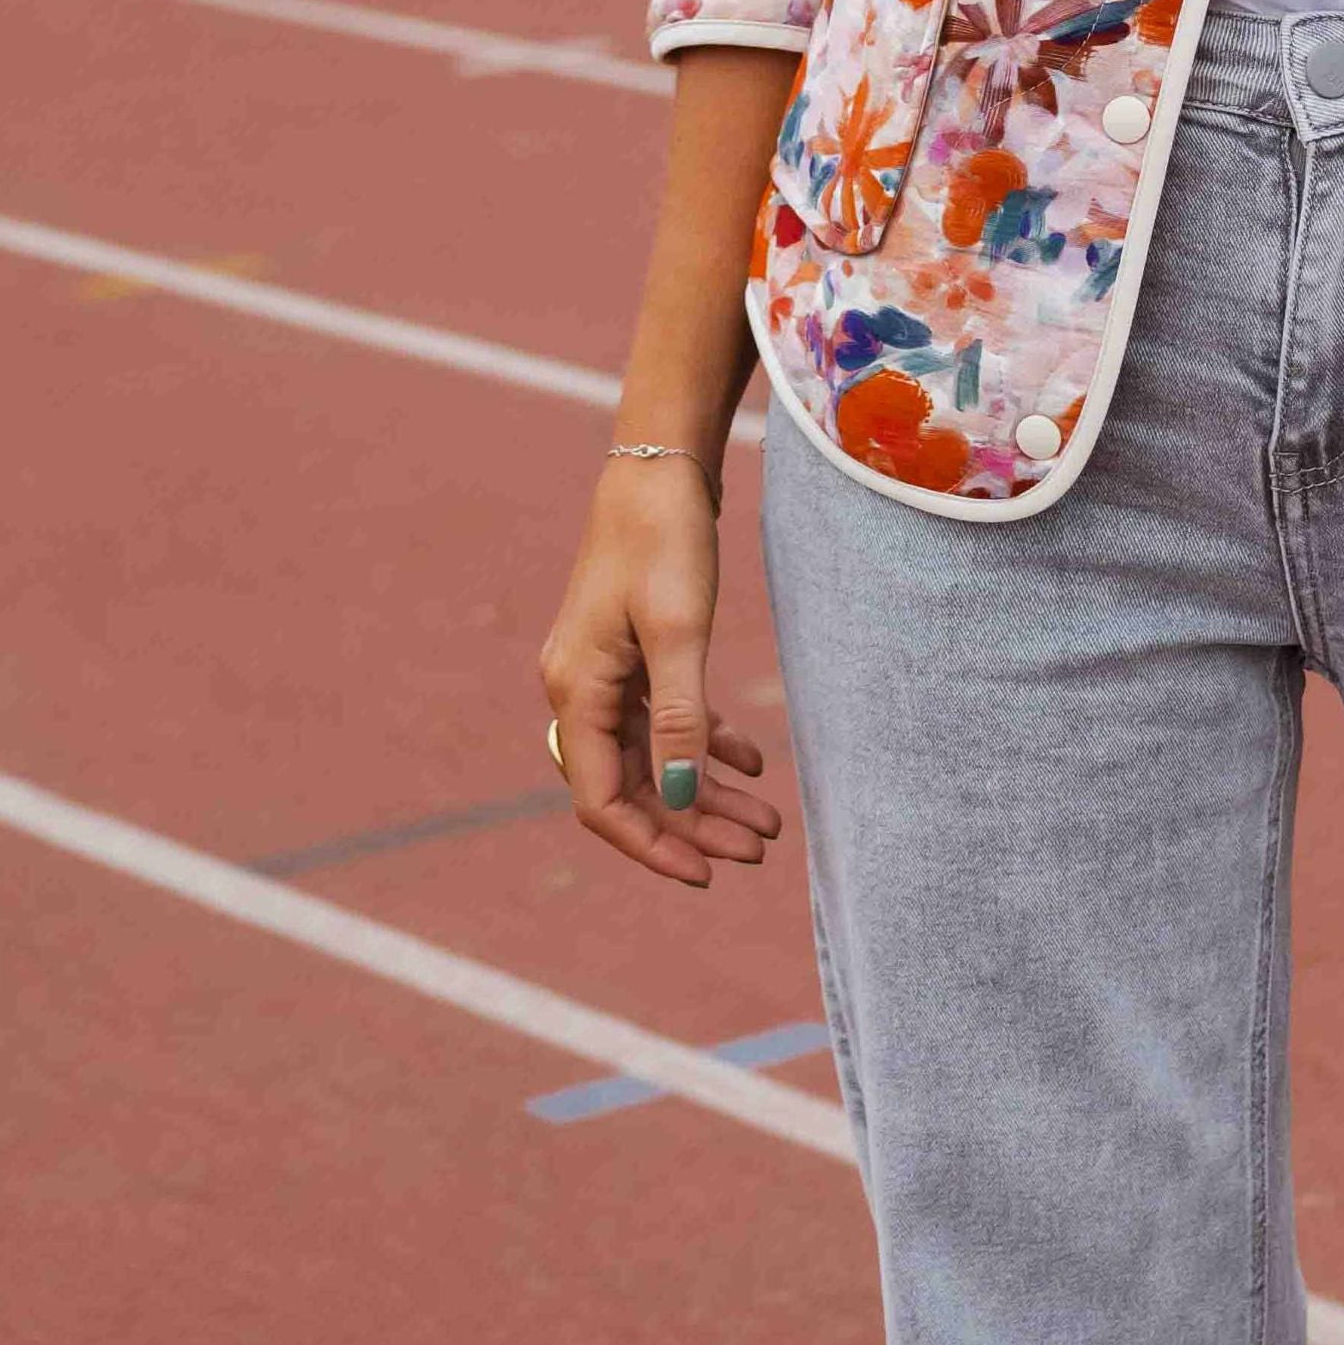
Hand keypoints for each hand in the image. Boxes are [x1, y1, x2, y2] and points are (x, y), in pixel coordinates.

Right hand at [536, 457, 782, 889]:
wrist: (659, 470)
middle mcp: (578, 691)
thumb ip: (682, 718)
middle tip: (759, 852)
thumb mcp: (680, 632)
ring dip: (707, 794)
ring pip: (654, 758)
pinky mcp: (631, 655)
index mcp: (576, 692)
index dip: (653, 844)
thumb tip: (683, 796)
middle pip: (632, 786)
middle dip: (693, 826)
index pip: (602, 800)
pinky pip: (665, 721)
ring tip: (767, 824)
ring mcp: (603, 673)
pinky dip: (706, 744)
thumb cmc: (665, 542)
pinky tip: (753, 764)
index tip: (708, 874)